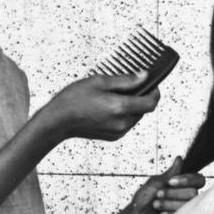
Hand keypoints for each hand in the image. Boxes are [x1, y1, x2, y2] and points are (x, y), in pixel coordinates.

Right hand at [44, 73, 159, 141]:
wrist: (58, 121)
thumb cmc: (74, 99)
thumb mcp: (100, 81)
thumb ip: (125, 80)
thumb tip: (144, 77)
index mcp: (120, 108)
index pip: (151, 103)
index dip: (155, 92)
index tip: (152, 83)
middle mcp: (122, 123)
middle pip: (143, 109)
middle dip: (141, 96)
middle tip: (128, 85)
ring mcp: (118, 132)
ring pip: (135, 117)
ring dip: (131, 105)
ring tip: (113, 95)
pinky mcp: (113, 137)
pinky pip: (126, 123)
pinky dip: (123, 114)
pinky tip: (108, 106)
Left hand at [122, 158, 205, 213]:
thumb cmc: (141, 205)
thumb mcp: (154, 185)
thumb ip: (170, 174)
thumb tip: (179, 158)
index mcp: (182, 187)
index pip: (198, 180)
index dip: (186, 180)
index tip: (170, 182)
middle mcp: (186, 199)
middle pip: (194, 192)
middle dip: (174, 193)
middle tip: (158, 195)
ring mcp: (185, 213)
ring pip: (190, 204)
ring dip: (171, 203)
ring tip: (156, 205)